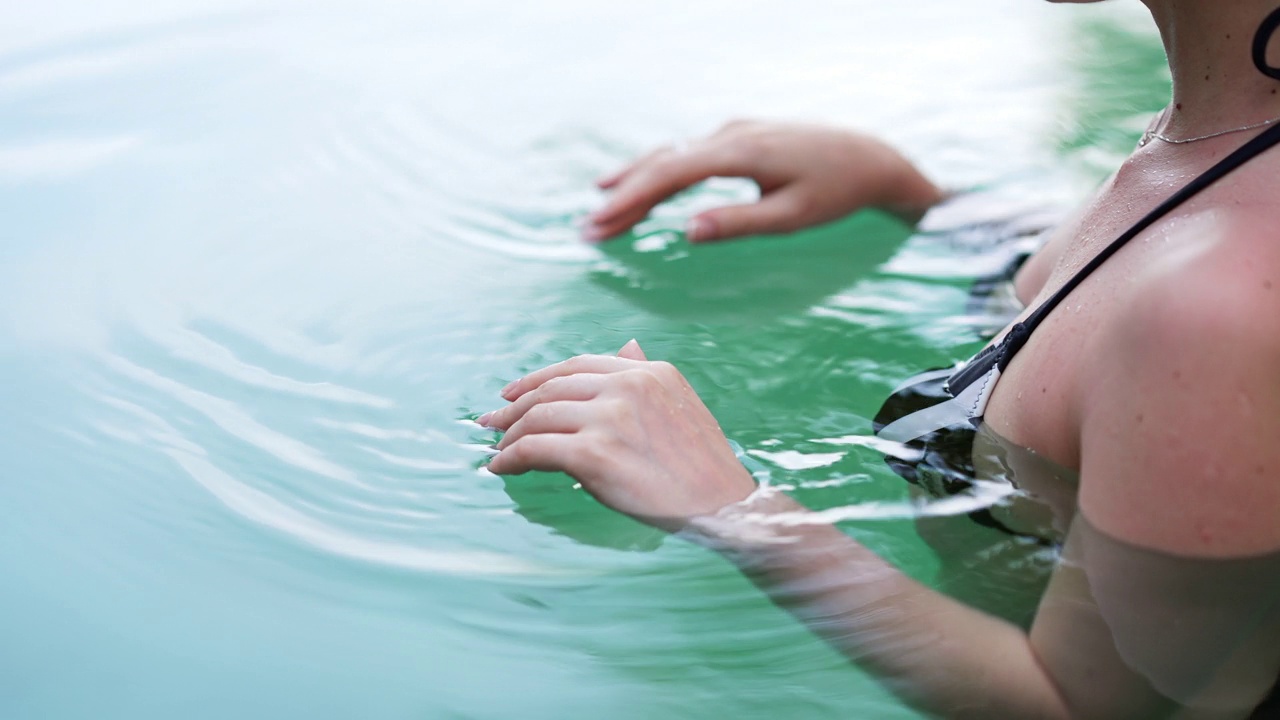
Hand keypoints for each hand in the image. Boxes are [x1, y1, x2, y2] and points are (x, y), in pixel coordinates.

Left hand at [479, 340, 756, 526]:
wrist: (723, 508)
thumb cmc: (702, 467)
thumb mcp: (679, 405)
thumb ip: (645, 378)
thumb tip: (627, 345)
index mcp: (648, 372)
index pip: (576, 366)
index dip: (537, 378)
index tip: (512, 394)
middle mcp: (628, 386)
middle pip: (552, 388)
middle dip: (515, 407)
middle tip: (491, 424)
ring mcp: (611, 418)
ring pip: (538, 417)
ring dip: (510, 435)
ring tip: (498, 451)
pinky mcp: (595, 454)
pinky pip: (535, 449)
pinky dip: (511, 457)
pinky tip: (502, 467)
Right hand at [583, 120, 942, 242]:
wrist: (872, 158)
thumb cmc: (837, 192)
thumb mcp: (792, 216)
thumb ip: (739, 223)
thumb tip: (687, 230)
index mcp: (741, 152)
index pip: (671, 175)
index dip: (631, 200)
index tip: (601, 226)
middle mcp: (731, 135)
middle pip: (662, 163)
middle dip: (622, 196)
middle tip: (587, 230)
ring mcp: (734, 132)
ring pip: (672, 155)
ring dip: (636, 181)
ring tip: (601, 207)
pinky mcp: (739, 137)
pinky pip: (688, 154)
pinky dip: (659, 171)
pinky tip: (639, 182)